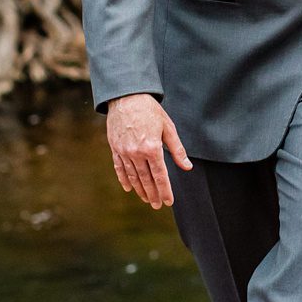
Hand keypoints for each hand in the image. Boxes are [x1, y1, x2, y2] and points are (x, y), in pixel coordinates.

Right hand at [106, 93, 191, 208]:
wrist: (126, 96)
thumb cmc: (150, 110)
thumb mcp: (168, 127)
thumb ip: (177, 149)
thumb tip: (187, 167)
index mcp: (152, 148)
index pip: (160, 175)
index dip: (165, 190)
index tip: (168, 201)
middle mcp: (136, 153)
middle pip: (146, 179)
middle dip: (153, 194)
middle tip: (157, 205)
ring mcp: (124, 151)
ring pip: (133, 176)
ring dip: (140, 190)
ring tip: (146, 199)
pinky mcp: (115, 148)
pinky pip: (119, 168)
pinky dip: (124, 179)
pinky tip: (129, 188)